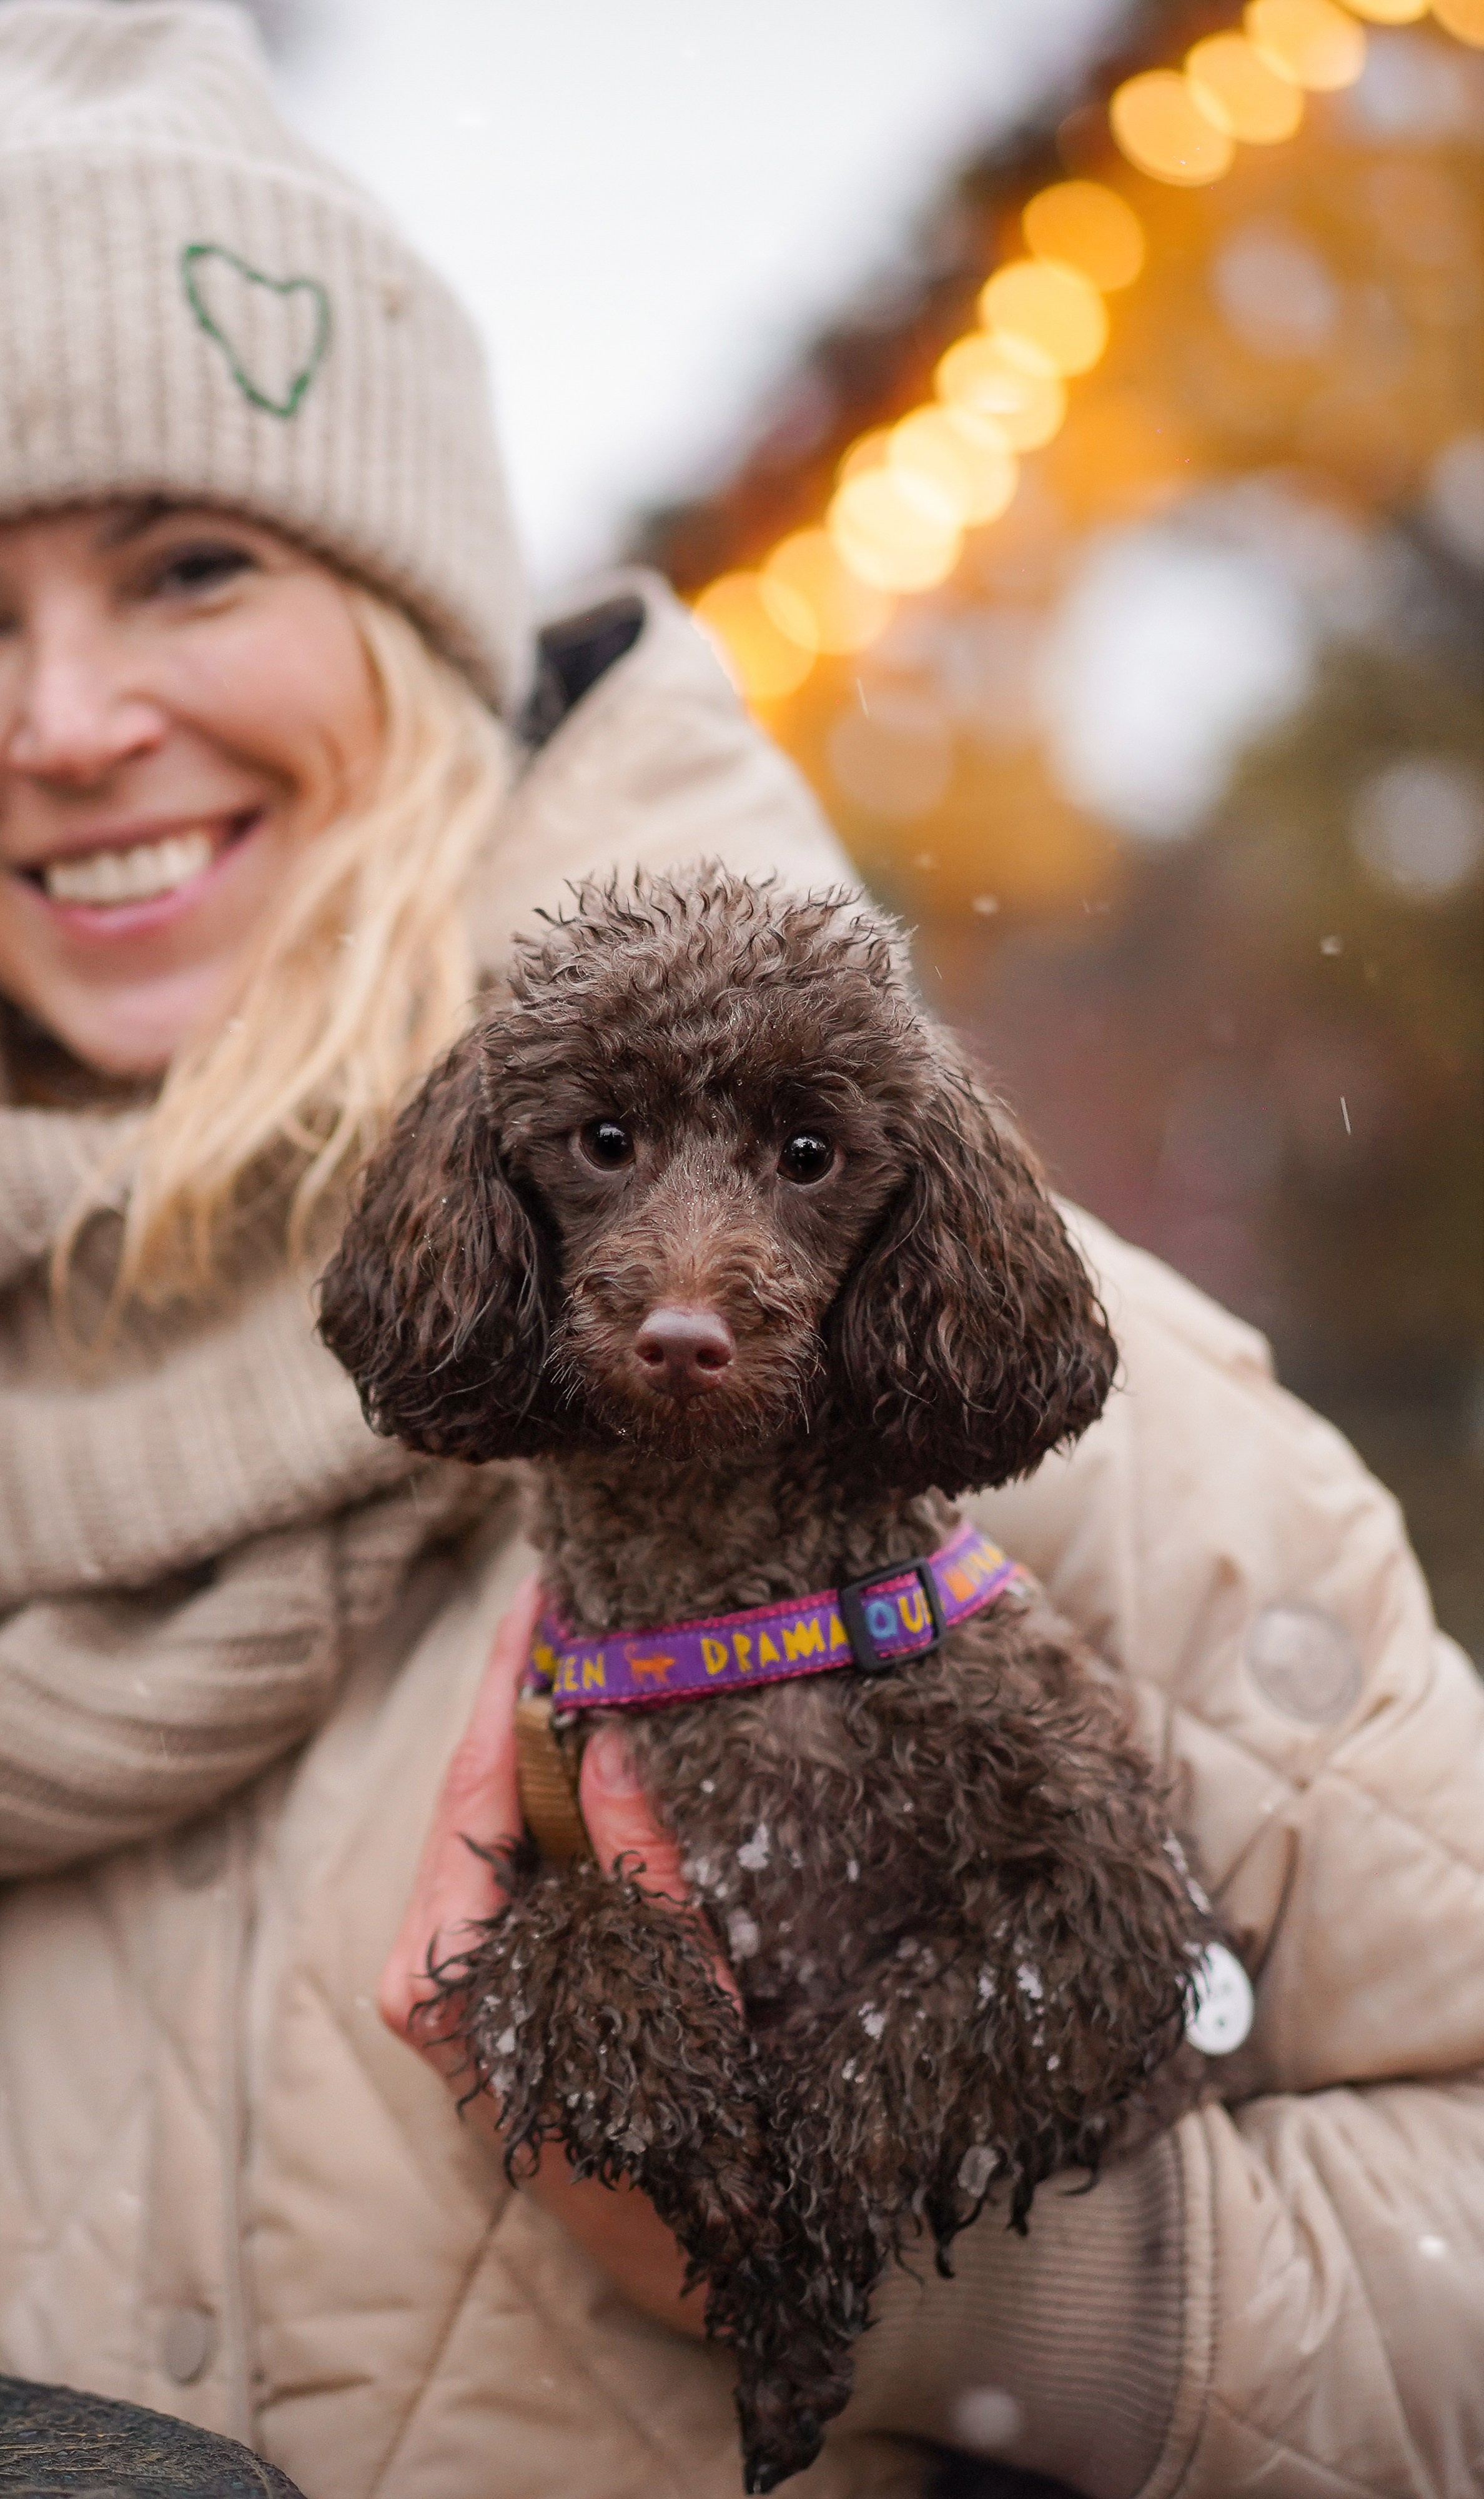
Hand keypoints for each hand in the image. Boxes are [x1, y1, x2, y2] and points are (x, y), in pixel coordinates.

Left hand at [379, 1572, 727, 2337]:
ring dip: (535, 1733)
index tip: (537, 1597)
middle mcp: (427, 1966)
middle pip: (470, 1791)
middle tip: (572, 1596)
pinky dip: (547, 1790)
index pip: (471, 1788)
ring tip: (585, 1641)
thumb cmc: (684, 2135)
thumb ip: (638, 1866)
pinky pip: (510, 1857)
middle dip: (520, 1693)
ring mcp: (452, 1972)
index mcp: (447, 1969)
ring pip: (489, 1818)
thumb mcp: (677, 1987)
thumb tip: (609, 1739)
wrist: (691, 2248)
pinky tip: (589, 1733)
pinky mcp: (486, 1975)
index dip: (505, 1684)